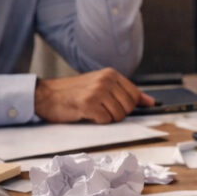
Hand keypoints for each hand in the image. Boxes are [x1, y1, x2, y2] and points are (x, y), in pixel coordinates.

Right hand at [33, 68, 154, 123]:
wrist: (46, 95)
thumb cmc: (74, 93)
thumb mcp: (102, 87)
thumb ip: (126, 93)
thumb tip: (150, 102)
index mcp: (111, 74)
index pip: (135, 95)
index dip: (129, 106)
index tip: (118, 108)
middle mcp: (106, 80)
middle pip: (128, 107)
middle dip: (117, 114)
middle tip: (101, 110)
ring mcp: (97, 90)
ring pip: (118, 115)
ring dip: (107, 118)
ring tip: (93, 111)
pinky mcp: (87, 103)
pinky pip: (105, 120)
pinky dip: (97, 121)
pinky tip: (87, 114)